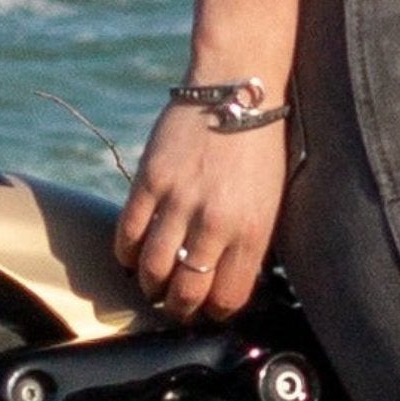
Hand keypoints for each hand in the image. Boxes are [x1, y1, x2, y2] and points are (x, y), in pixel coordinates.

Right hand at [114, 102, 287, 320]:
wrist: (237, 89)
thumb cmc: (260, 146)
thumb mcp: (271, 197)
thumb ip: (252, 241)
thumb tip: (235, 283)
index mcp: (253, 228)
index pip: (227, 297)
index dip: (215, 311)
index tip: (209, 309)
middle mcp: (216, 220)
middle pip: (186, 292)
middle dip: (179, 308)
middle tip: (175, 304)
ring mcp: (180, 200)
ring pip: (153, 271)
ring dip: (150, 285)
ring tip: (154, 284)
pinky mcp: (151, 180)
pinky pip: (129, 235)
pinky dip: (127, 253)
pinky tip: (135, 254)